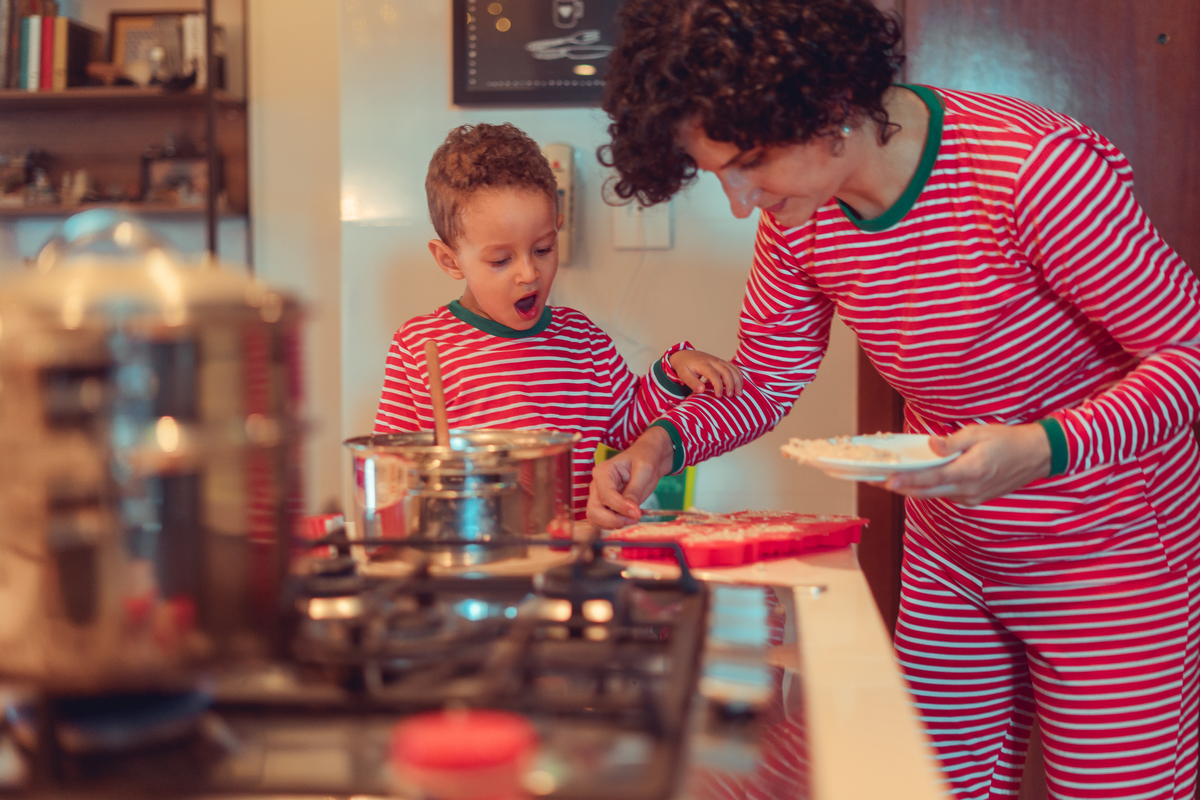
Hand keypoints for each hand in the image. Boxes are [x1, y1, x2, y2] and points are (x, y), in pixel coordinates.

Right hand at [588, 425, 674, 527]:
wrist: (650, 459)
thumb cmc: (645, 458)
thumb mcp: (644, 470)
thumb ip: (635, 491)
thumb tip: (632, 513)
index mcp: (603, 472)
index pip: (605, 495)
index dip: (620, 507)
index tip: (637, 513)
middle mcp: (598, 485)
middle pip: (594, 510)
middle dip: (613, 520)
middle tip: (634, 519)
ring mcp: (601, 497)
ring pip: (596, 519)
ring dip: (614, 523)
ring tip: (634, 517)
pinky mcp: (608, 505)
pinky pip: (605, 521)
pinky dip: (617, 523)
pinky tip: (631, 517)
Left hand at [668, 349, 743, 397]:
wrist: (685, 355)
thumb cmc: (684, 366)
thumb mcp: (683, 374)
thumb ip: (692, 382)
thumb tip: (702, 390)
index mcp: (703, 364)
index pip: (714, 374)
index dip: (718, 385)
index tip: (719, 396)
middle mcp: (713, 361)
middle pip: (726, 371)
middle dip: (731, 384)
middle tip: (731, 396)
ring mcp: (718, 361)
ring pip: (732, 369)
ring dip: (738, 380)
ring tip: (739, 393)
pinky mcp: (721, 362)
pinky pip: (733, 367)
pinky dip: (739, 376)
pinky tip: (739, 385)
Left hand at [882, 423, 1051, 505]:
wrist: (1036, 456)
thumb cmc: (1008, 441)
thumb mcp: (979, 433)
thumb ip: (952, 442)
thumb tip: (931, 446)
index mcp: (970, 472)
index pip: (931, 478)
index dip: (907, 480)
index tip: (887, 481)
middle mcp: (969, 490)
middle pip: (926, 491)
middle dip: (900, 487)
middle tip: (875, 480)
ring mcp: (972, 498)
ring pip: (934, 495)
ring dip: (912, 489)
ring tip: (887, 480)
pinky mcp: (974, 500)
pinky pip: (945, 495)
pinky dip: (929, 489)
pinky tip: (915, 481)